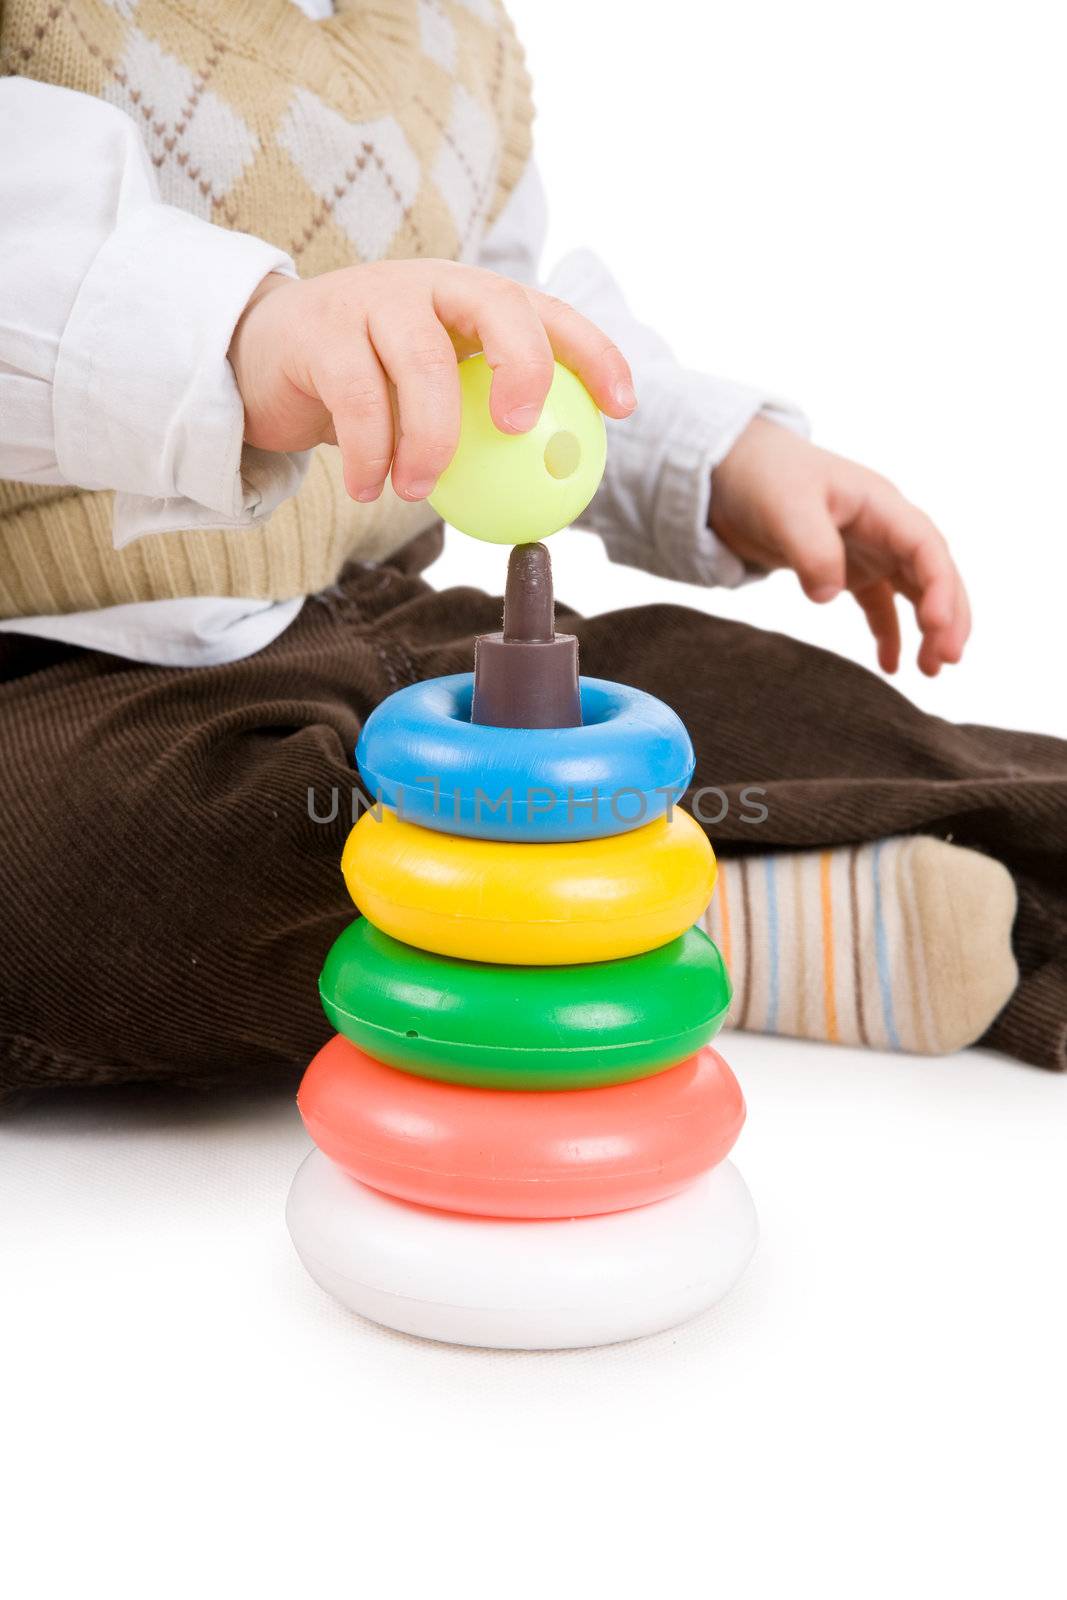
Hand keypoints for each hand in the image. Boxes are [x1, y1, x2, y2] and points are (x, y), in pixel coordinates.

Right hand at [228, 260, 635, 504]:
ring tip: (417, 490)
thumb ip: (482, 427)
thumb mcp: (435, 399)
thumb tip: (549, 493)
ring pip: (422, 360)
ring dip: (430, 438)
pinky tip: (370, 488)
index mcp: (470, 300)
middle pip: (496, 304)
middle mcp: (430, 287)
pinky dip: (369, 454)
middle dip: (524, 363)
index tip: (622, 406)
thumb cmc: (370, 388)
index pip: (545, 312)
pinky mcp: (320, 330)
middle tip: (517, 428)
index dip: (592, 352)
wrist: (267, 361)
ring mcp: (373, 300)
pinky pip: (357, 397)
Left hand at [710, 417, 970, 674]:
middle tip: (949, 660)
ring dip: (928, 629)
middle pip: (932, 572)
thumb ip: (810, 549)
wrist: (731, 472)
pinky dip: (889, 634)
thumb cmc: (763, 476)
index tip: (935, 625)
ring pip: (914, 592)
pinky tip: (891, 666)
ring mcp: (869, 549)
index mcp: (879, 504)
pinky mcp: (846, 569)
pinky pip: (879, 605)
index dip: (939, 584)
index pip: (925, 546)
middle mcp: (883, 527)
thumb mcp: (784, 507)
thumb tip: (827, 597)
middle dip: (948, 614)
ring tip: (930, 672)